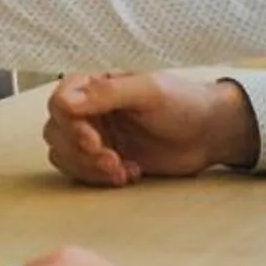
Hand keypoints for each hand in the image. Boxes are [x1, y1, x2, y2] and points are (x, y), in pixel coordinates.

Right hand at [42, 72, 256, 186]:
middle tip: (111, 159)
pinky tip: (130, 173)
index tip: (92, 141)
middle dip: (81, 152)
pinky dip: (100, 178)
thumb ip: (106, 94)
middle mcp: (90, 110)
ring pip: (64, 155)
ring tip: (122, 170)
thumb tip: (65, 102)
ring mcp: (97, 136)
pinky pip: (82, 173)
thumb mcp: (148, 92)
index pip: (59, 102)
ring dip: (89, 168)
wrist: (209, 133)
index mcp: (96, 86)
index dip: (69, 125)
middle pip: (56, 132)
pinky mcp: (105, 160)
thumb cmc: (183, 103)